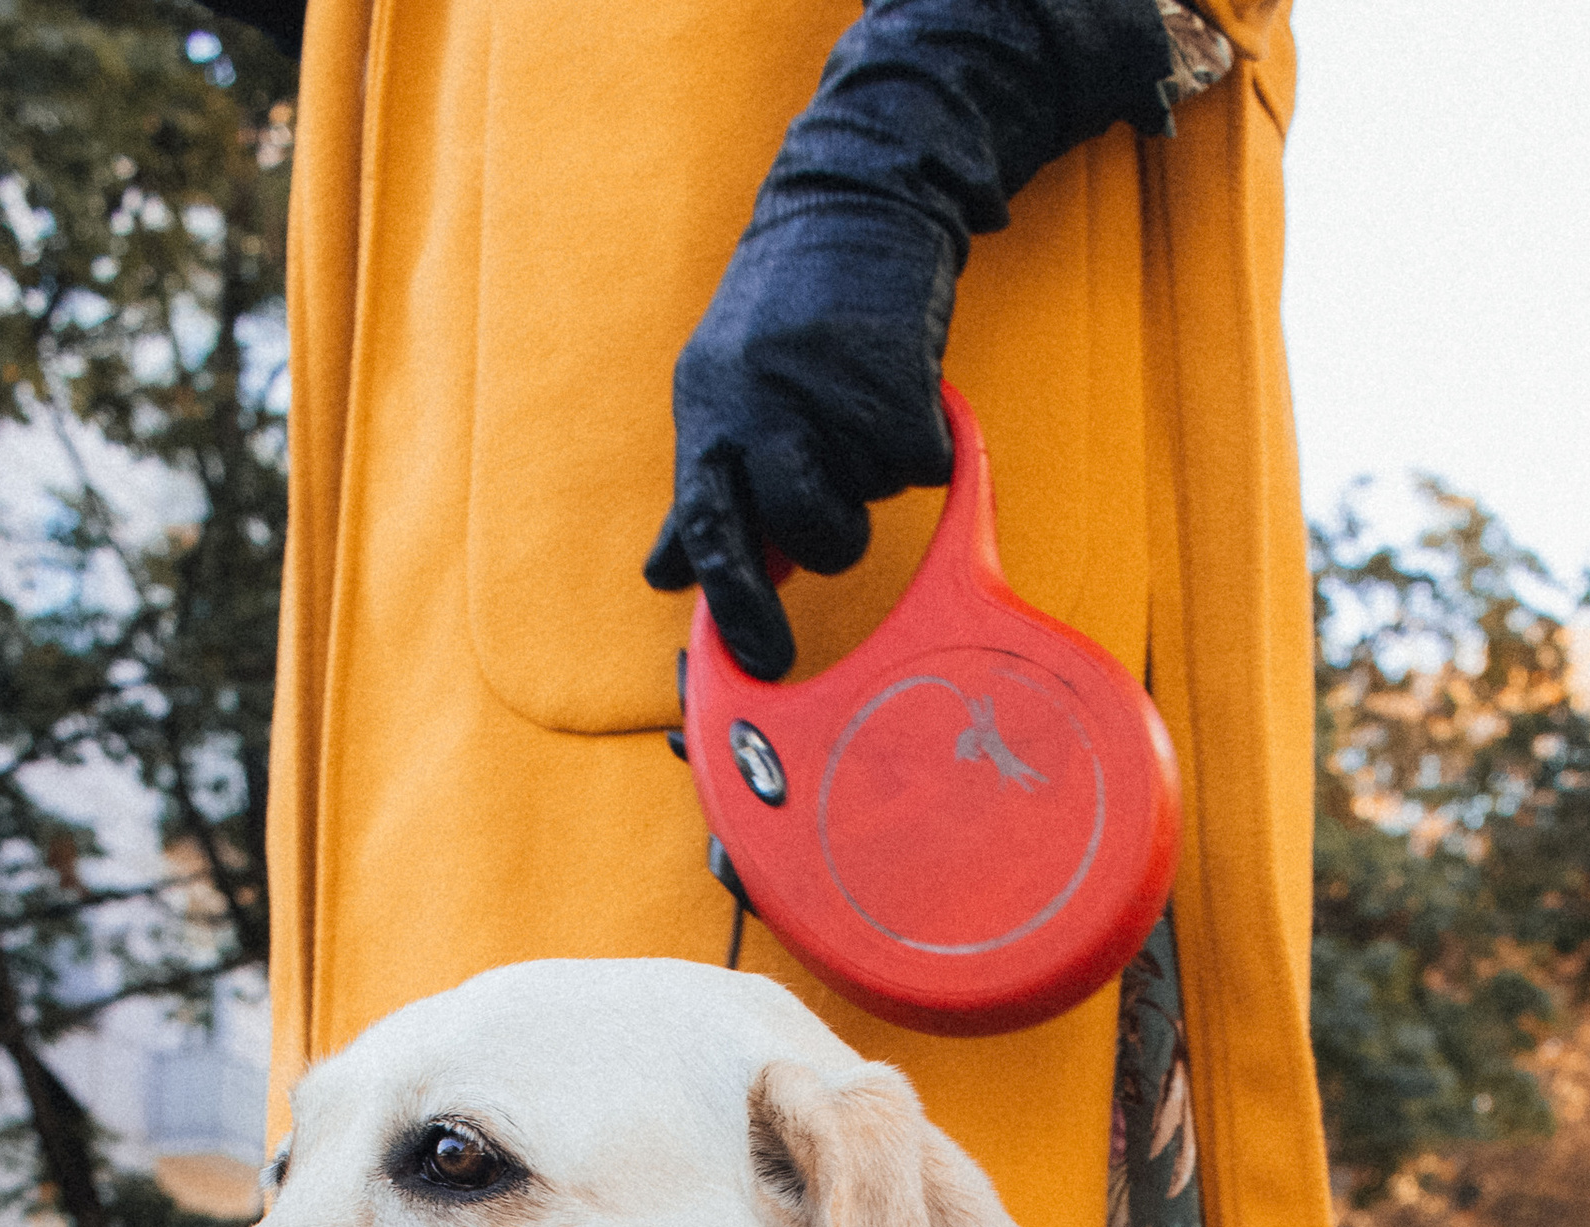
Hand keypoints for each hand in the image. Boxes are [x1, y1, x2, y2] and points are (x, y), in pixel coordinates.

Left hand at [644, 207, 956, 682]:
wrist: (853, 200)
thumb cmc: (785, 314)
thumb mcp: (721, 394)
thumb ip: (704, 491)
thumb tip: (664, 575)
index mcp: (708, 412)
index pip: (707, 529)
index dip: (736, 606)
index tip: (768, 664)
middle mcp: (756, 401)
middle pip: (806, 534)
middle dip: (833, 539)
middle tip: (841, 497)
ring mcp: (826, 387)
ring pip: (872, 500)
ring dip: (879, 474)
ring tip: (861, 406)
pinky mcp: (895, 376)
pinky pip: (924, 464)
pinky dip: (926, 439)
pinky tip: (900, 382)